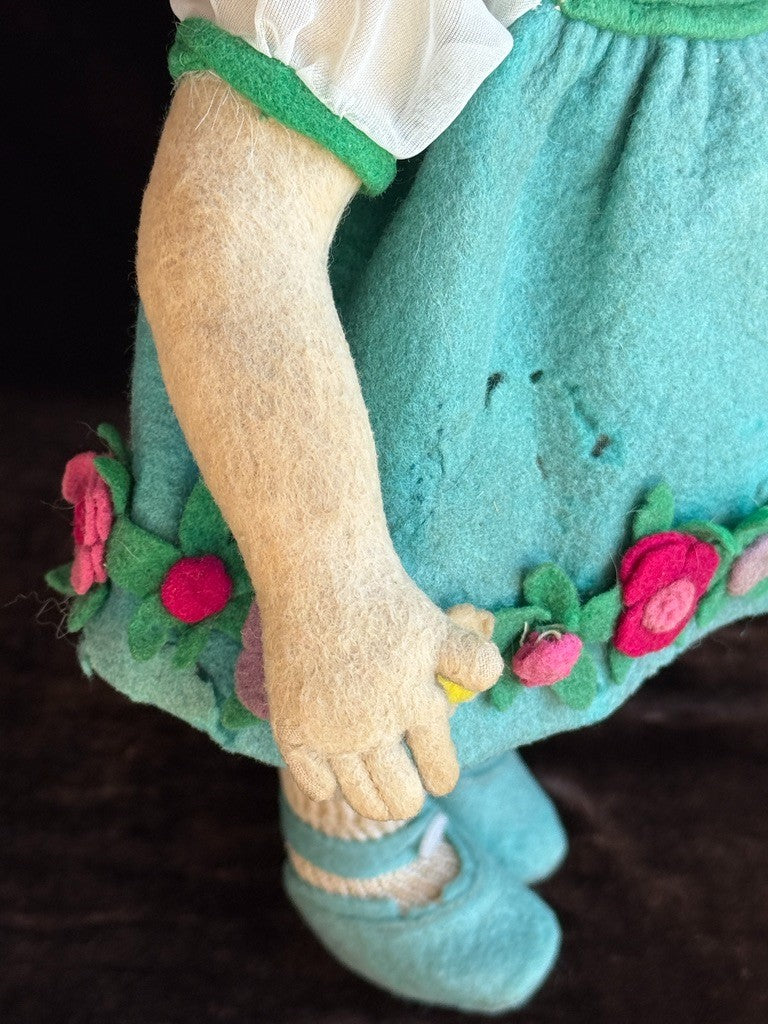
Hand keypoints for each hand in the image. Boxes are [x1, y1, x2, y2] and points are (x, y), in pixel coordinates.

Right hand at [261, 565, 502, 819]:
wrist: (319, 575)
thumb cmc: (386, 599)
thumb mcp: (440, 628)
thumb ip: (472, 662)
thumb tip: (492, 684)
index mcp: (417, 706)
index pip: (440, 773)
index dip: (441, 774)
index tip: (437, 772)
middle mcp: (374, 728)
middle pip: (401, 800)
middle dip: (409, 794)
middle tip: (407, 783)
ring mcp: (330, 733)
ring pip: (361, 799)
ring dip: (374, 796)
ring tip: (377, 779)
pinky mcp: (293, 728)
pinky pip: (318, 785)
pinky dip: (330, 783)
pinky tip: (337, 768)